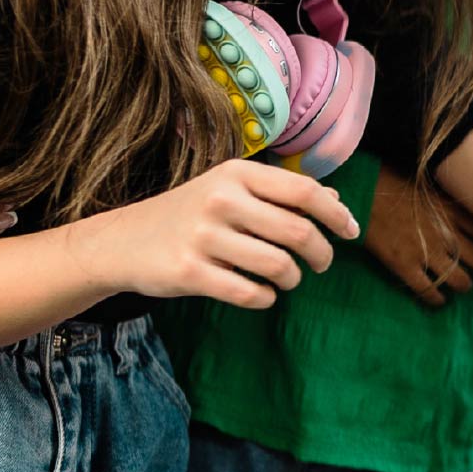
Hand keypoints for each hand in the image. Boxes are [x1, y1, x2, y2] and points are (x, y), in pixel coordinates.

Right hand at [69, 158, 353, 308]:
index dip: (336, 215)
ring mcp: (203, 236)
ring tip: (289, 278)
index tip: (351, 232)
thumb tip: (336, 202)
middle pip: (298, 231)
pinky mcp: (189, 272)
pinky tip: (264, 293)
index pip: (304, 192)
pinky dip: (266, 297)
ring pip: (278, 265)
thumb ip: (280, 194)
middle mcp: (221, 200)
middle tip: (322, 263)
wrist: (121, 241)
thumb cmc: (190, 214)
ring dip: (294, 278)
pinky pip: (249, 292)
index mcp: (236, 174)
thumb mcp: (230, 189)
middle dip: (322, 253)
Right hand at [362, 166, 472, 306]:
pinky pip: (429, 292)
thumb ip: (452, 203)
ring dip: (464, 286)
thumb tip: (472, 213)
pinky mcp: (404, 266)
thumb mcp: (432, 187)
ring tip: (461, 285)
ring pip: (461, 281)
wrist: (363, 191)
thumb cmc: (395, 183)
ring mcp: (426, 252)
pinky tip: (438, 300)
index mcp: (454, 212)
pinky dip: (437, 300)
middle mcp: (446, 234)